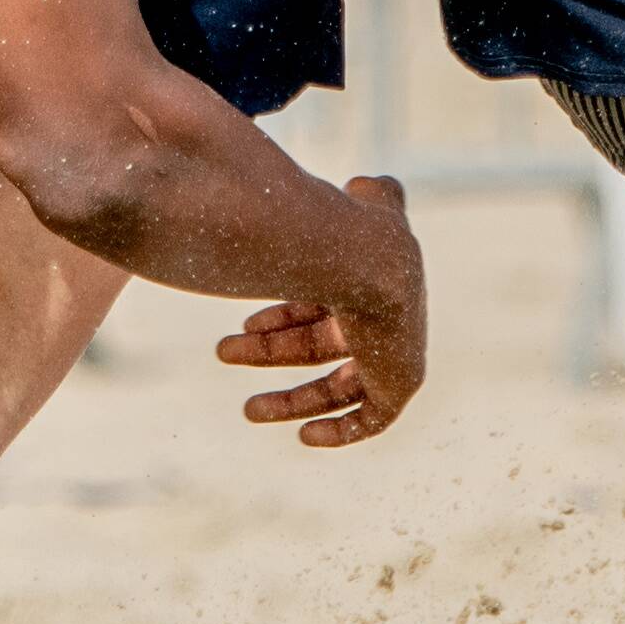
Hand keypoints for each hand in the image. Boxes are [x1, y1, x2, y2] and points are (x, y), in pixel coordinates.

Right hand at [216, 174, 423, 448]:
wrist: (371, 263)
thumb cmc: (347, 230)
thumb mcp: (363, 201)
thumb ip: (372, 193)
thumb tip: (361, 185)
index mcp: (370, 279)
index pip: (324, 303)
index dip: (284, 315)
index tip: (245, 324)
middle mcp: (386, 318)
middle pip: (321, 343)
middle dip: (272, 351)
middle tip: (224, 354)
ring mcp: (396, 353)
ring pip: (340, 386)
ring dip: (292, 400)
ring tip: (249, 412)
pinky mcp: (400, 384)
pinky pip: (373, 420)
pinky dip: (340, 430)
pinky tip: (305, 437)